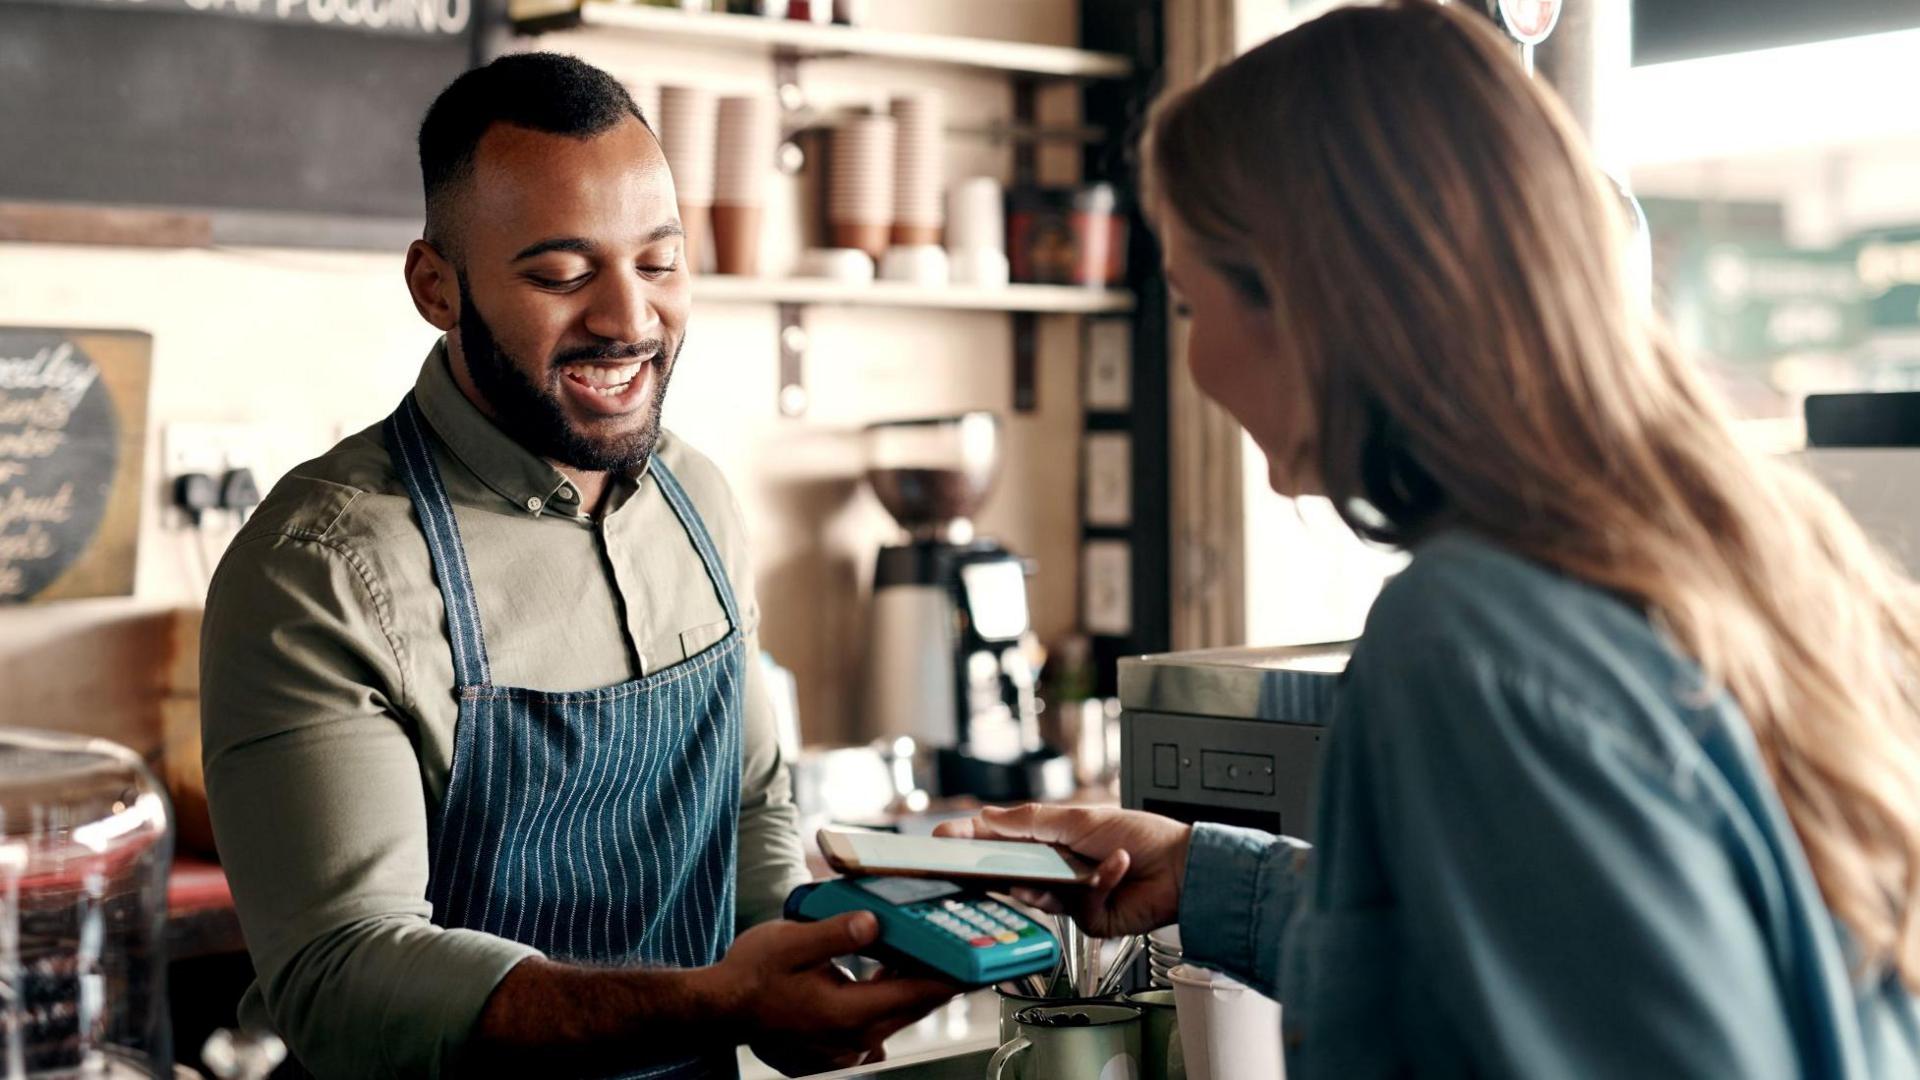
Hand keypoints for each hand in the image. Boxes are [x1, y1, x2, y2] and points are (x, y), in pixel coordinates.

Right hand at [706, 914, 958, 1074]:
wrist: (716, 1010)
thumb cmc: (749, 975)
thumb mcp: (791, 941)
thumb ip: (837, 932)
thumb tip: (874, 922)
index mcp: (848, 1013)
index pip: (916, 996)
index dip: (952, 977)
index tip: (979, 962)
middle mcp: (852, 1039)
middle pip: (912, 1008)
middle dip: (937, 979)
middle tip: (958, 949)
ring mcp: (843, 1051)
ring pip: (894, 1017)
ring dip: (908, 989)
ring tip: (919, 954)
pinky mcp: (834, 1052)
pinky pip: (873, 1026)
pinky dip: (883, 1001)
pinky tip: (881, 975)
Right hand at [935, 804, 1191, 937]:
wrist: (1183, 868)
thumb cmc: (1141, 834)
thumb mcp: (1079, 818)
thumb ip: (1030, 821)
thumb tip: (987, 816)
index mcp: (1051, 839)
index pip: (1001, 840)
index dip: (972, 841)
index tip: (942, 841)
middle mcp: (1056, 869)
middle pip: (1011, 872)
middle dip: (992, 868)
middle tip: (965, 866)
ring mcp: (1070, 897)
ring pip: (1037, 897)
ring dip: (1047, 882)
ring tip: (1060, 869)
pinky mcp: (1088, 921)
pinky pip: (1078, 907)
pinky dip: (1100, 883)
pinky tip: (1117, 866)